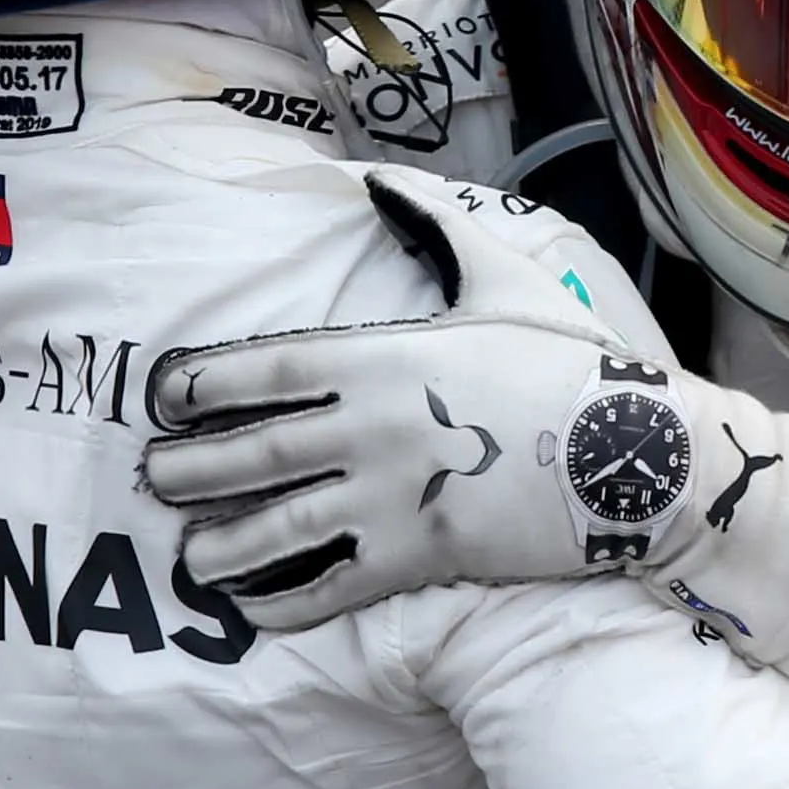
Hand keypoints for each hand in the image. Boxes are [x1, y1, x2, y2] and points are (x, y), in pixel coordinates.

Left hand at [144, 168, 655, 627]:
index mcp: (382, 358)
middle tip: (151, 478)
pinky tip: (252, 607)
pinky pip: (332, 585)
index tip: (165, 399)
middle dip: (191, 470)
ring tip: (188, 555)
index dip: (204, 386)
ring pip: (279, 527)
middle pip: (254, 453)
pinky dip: (285, 601)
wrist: (636, 453)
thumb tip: (382, 181)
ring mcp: (390, 497)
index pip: (266, 371)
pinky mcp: (419, 557)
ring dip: (222, 545)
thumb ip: (435, 229)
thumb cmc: (569, 360)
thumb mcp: (503, 278)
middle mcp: (371, 428)